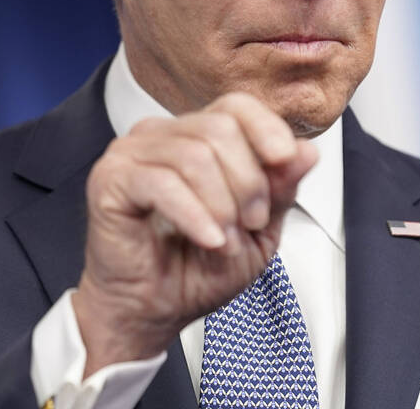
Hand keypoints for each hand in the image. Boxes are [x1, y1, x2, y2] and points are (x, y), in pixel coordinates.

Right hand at [72, 92, 318, 374]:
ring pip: (195, 154)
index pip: (237, 106)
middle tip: (250, 224)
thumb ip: (280, 189)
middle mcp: (162, 134)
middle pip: (221, 128)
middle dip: (249, 182)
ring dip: (222, 205)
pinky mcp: (110, 179)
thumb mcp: (258, 231)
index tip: (285, 163)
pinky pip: (161, 182)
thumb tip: (308, 150)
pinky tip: (208, 239)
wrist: (151, 312)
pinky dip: (194, 214)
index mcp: (197, 136)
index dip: (267, 130)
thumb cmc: (196, 269)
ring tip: (226, 241)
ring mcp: (131, 152)